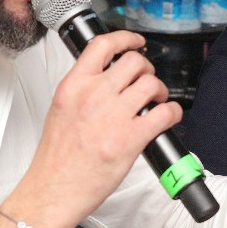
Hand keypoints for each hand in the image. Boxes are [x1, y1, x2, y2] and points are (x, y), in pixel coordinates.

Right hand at [20, 29, 178, 221]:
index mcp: (74, 86)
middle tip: (146, 81)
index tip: (136, 42)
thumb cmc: (56, 157)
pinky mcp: (130, 138)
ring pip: (151, 84)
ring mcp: (113, 116)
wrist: (53, 189)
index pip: (103, 46)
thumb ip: (82, 90)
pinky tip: (167, 117)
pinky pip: (165, 113)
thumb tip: (106, 79)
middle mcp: (94, 96)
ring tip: (156, 101)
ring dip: (160, 90)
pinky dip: (172, 112)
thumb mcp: (60, 110)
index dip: (126, 38)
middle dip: (146, 69)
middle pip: (134, 62)